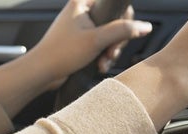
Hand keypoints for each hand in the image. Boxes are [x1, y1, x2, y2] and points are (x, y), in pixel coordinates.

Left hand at [32, 0, 153, 89]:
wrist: (42, 72)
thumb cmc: (60, 53)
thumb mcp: (97, 40)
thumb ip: (123, 31)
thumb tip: (145, 26)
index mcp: (82, 2)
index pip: (114, 4)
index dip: (124, 21)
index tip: (122, 36)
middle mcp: (82, 12)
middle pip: (114, 22)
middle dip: (116, 41)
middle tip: (111, 52)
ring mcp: (82, 26)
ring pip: (109, 35)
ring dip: (110, 51)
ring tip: (103, 61)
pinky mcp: (81, 40)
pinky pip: (101, 44)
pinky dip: (103, 55)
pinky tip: (99, 64)